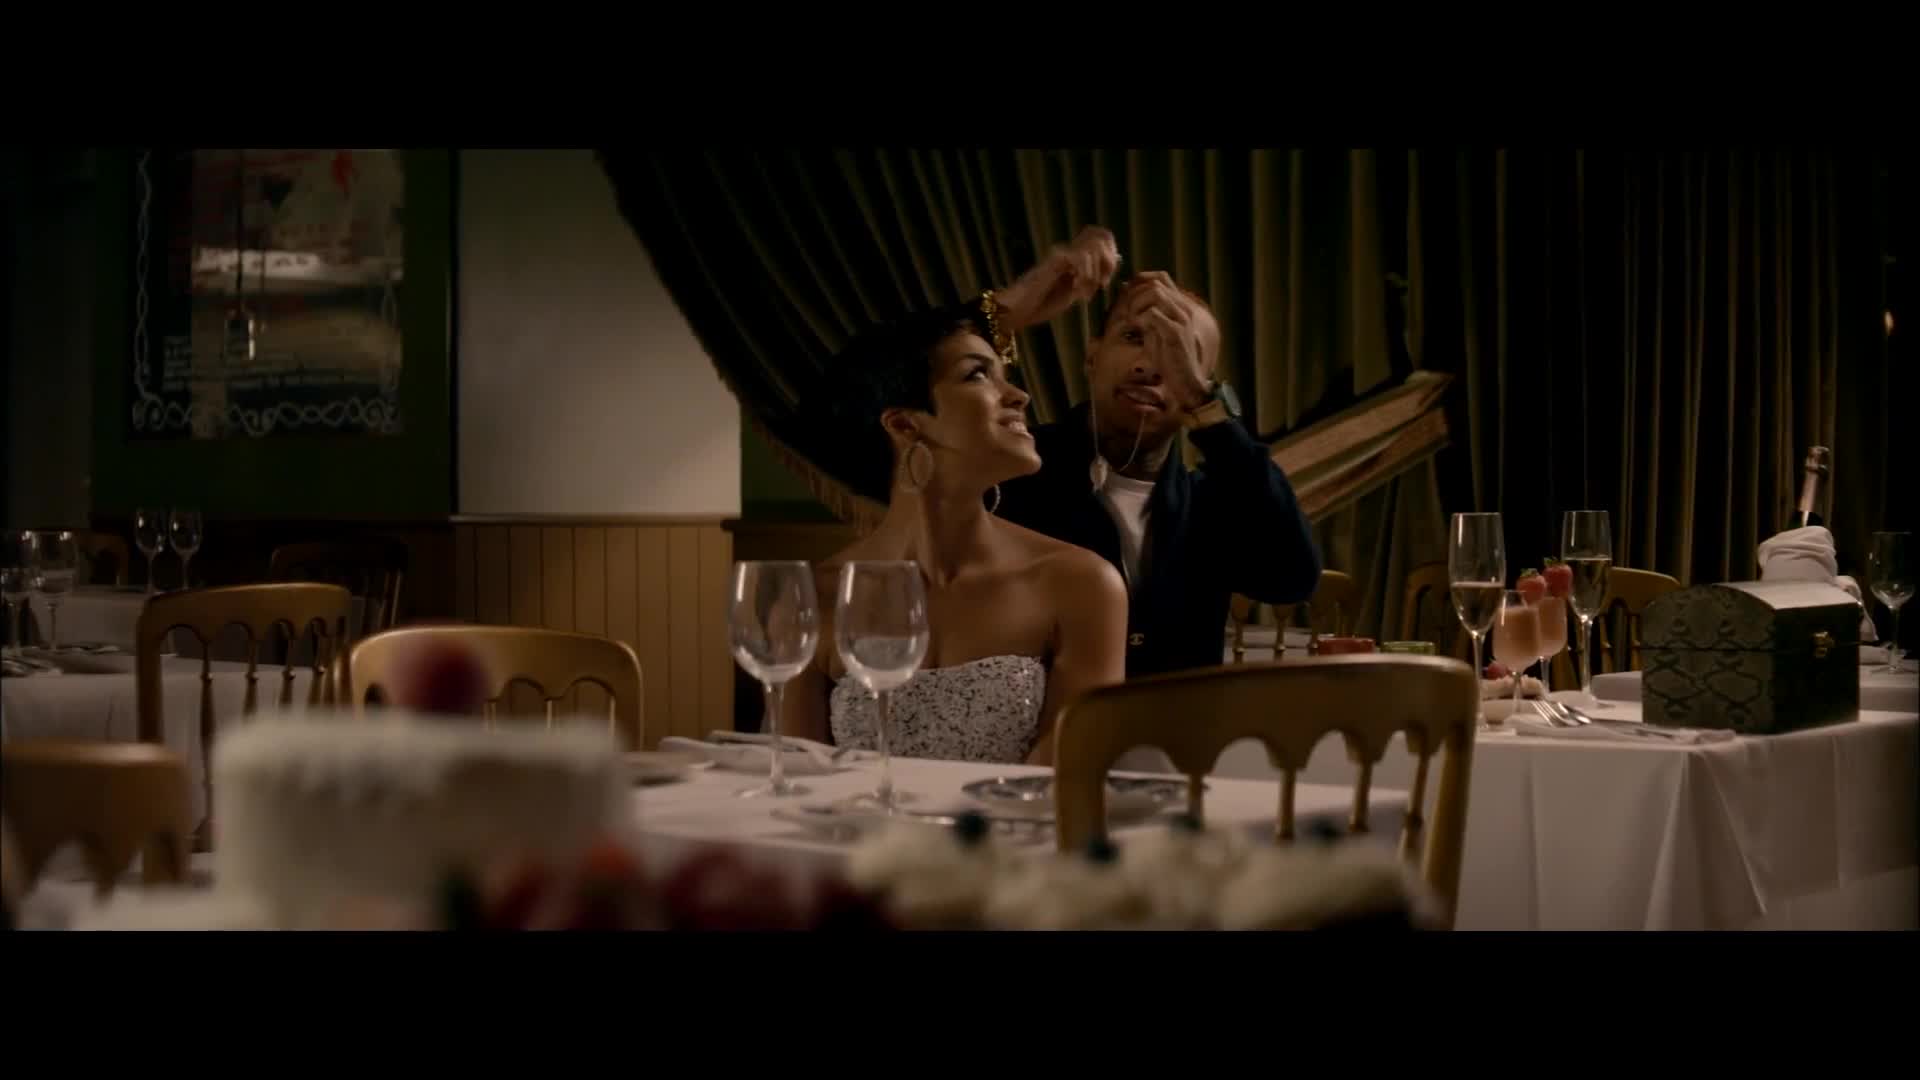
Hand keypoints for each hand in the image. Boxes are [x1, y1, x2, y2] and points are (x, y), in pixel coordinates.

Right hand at [996, 226, 1120, 331]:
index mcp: (1074, 256)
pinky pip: (1080, 258)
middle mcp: (1068, 250)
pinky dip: (1085, 276)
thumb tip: (1117, 258)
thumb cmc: (1042, 303)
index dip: (1112, 256)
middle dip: (1109, 262)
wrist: (1017, 310)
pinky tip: (1076, 290)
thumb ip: (1094, 276)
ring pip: (1094, 247)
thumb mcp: (1076, 291)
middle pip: (1103, 236)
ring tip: (1084, 292)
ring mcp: (1061, 254)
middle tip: (1100, 285)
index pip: (1103, 237)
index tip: (1105, 281)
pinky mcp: (1054, 261)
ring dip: (1096, 273)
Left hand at [1115, 272, 1219, 411]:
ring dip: (1137, 304)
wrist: (1184, 380)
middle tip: (1127, 313)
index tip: (1126, 296)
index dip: (1140, 281)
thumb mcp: (1153, 330)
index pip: (1161, 277)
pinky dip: (1140, 319)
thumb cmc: (1167, 357)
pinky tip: (1138, 329)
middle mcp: (1183, 308)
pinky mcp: (1175, 333)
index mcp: (1179, 305)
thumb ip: (1143, 311)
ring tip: (1132, 320)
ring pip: (1155, 293)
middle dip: (1134, 295)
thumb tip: (1125, 289)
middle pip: (1155, 283)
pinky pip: (1153, 314)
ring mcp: (1181, 319)